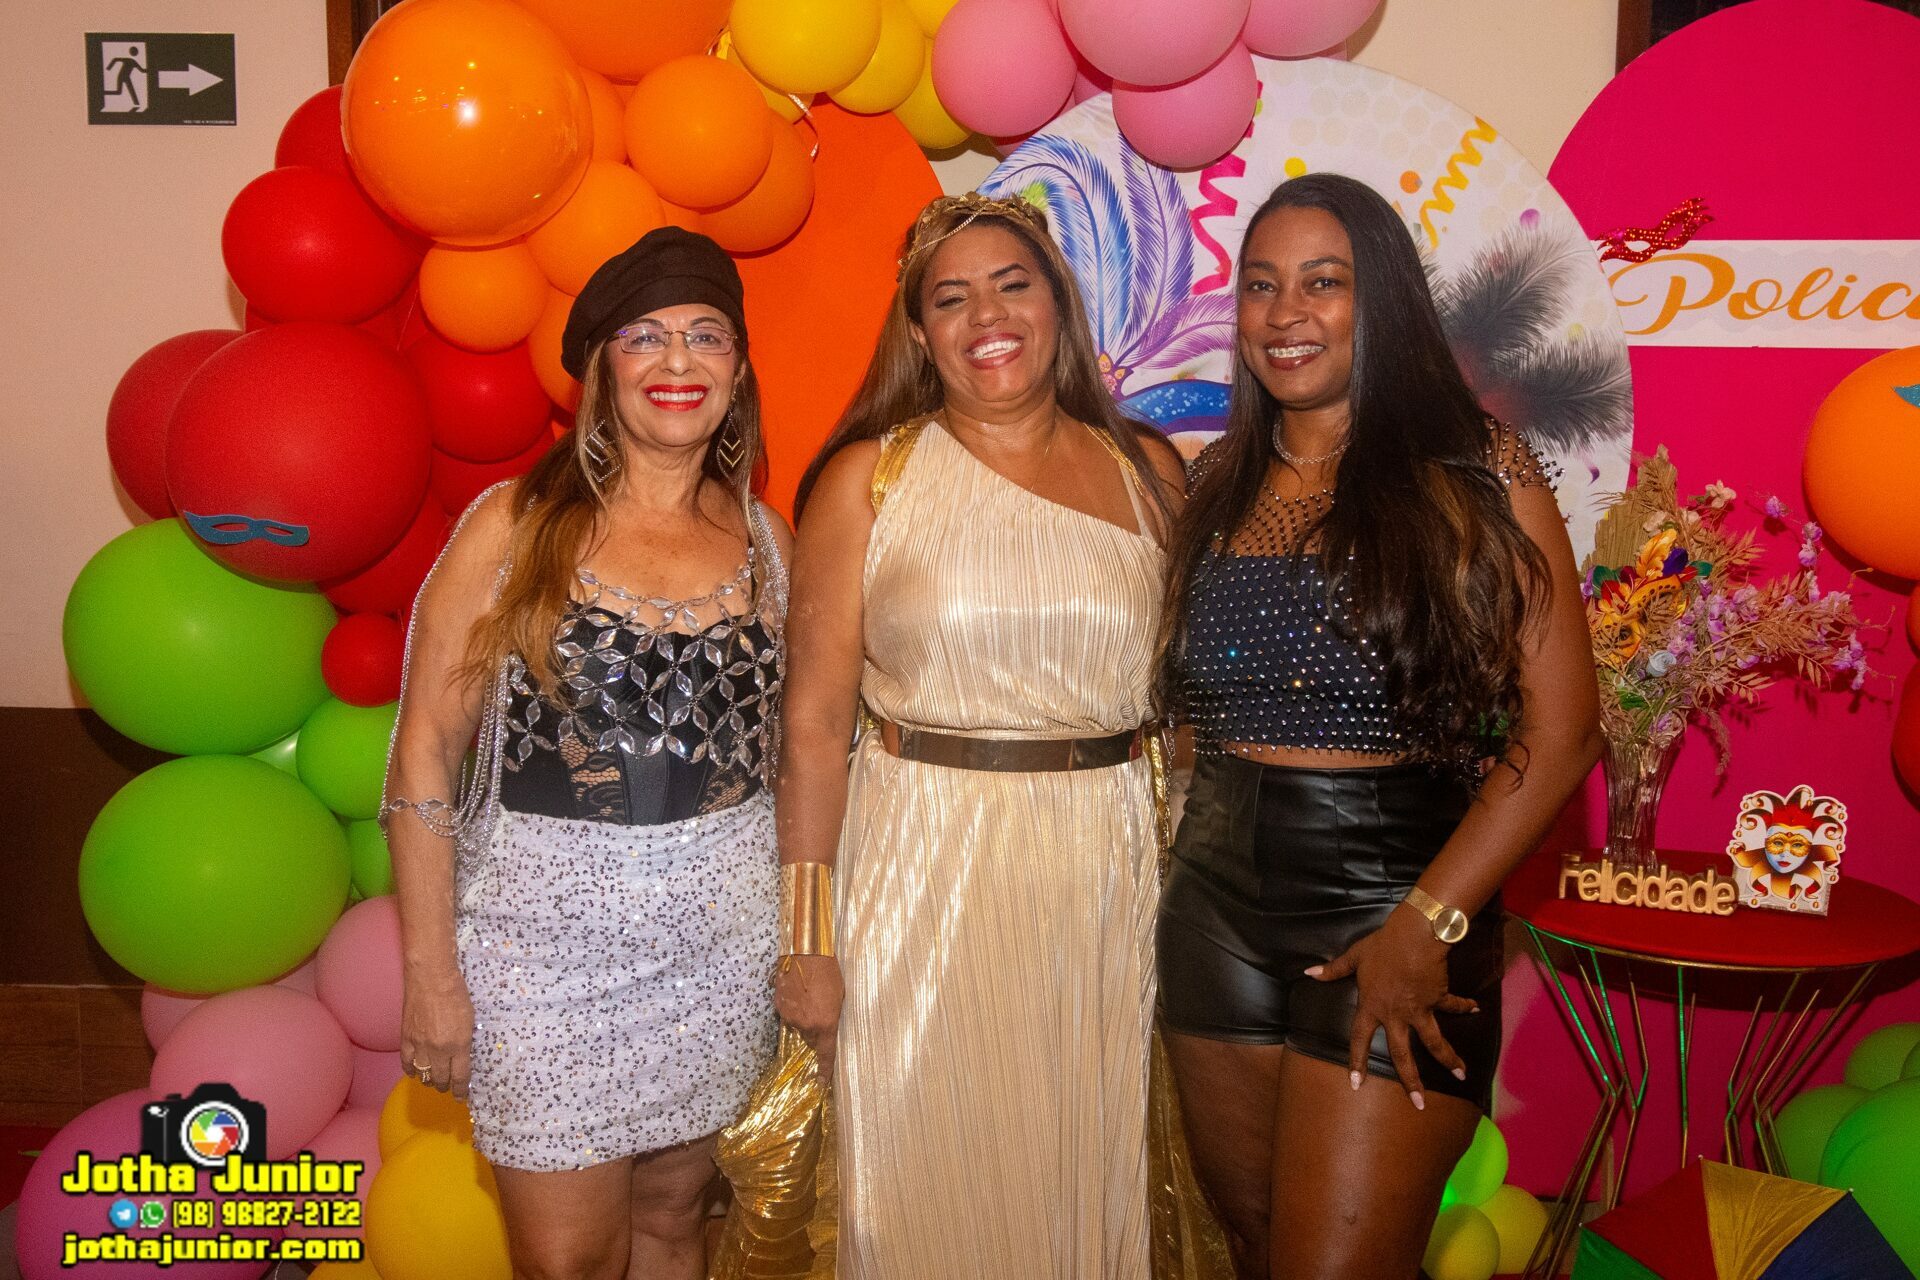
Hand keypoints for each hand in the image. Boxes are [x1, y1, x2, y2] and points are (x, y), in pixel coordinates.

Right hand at [401, 968, 474, 1099]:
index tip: (461, 1096)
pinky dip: (411, 1070)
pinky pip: (406, 1063)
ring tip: (433, 1081)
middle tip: (448, 1088)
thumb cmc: (456, 993)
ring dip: (429, 1080)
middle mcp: (439, 1049)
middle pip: (440, 1078)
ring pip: (423, 1073)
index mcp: (459, 1044)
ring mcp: (420, 1045)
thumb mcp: (470, 1019)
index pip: (460, 1076)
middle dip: (445, 1086)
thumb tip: (462, 1056)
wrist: (431, 977)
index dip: (460, 1090)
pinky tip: (414, 1072)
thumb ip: (465, 1040)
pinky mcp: (405, 1038)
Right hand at [773, 954, 843, 1077]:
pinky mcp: (779, 1005)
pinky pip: (787, 1014)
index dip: (824, 1070)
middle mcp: (806, 1024)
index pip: (826, 1054)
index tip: (822, 1082)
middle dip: (815, 1029)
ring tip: (808, 996)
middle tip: (819, 1009)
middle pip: (810, 1038)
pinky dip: (792, 1008)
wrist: (807, 952)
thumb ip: (831, 1017)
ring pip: (798, 1025)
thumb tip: (824, 1026)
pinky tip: (797, 992)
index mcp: (825, 1024)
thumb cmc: (829, 972)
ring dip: (803, 1017)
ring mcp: (790, 1016)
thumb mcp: (839, 997)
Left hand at [1306, 904, 1477, 1108]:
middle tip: (1419, 1103)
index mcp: (1372, 1006)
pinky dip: (1464, 1006)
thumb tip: (1309, 973)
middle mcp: (1395, 1014)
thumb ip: (1334, 969)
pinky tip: (1475, 1009)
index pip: (1359, 1039)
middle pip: (1402, 1054)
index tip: (1355, 1084)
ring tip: (1461, 1075)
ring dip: (1449, 1059)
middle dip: (1411, 1081)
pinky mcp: (1437, 998)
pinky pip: (1452, 1006)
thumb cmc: (1382, 945)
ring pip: (1434, 1042)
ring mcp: (1419, 1009)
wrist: (1413, 935)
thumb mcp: (1355, 956)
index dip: (1356, 1062)